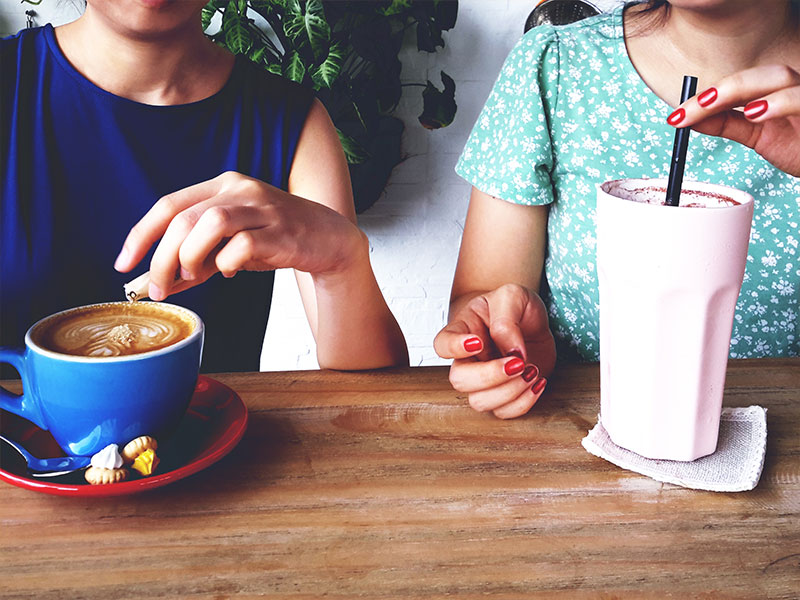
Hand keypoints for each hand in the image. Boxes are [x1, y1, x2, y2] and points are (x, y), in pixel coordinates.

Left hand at [114, 171, 365, 299]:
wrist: (328, 239)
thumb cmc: (275, 240)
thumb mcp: (229, 247)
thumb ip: (194, 262)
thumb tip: (154, 284)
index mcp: (222, 185)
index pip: (169, 204)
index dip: (141, 234)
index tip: (123, 263)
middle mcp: (239, 189)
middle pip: (185, 217)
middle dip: (161, 256)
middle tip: (156, 286)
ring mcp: (262, 208)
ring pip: (211, 223)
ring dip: (191, 256)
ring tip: (191, 276)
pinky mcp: (281, 231)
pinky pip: (243, 246)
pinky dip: (227, 263)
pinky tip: (231, 271)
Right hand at [433, 284, 555, 418]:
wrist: (530, 321)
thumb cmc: (514, 307)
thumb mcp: (513, 296)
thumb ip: (507, 319)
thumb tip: (512, 352)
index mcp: (462, 331)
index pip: (442, 345)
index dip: (454, 348)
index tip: (478, 342)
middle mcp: (468, 359)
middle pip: (459, 380)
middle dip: (490, 376)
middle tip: (517, 362)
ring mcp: (484, 381)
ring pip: (480, 402)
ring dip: (510, 391)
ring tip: (531, 370)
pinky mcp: (505, 394)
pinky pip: (504, 412)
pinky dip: (524, 402)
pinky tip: (538, 380)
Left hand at [667, 65, 799, 176]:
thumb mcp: (758, 137)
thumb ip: (727, 125)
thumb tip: (687, 118)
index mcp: (775, 93)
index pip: (739, 85)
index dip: (706, 96)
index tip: (675, 116)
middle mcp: (793, 89)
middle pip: (759, 75)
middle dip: (722, 90)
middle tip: (689, 110)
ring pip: (782, 78)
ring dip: (745, 89)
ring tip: (714, 104)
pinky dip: (780, 102)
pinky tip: (757, 113)